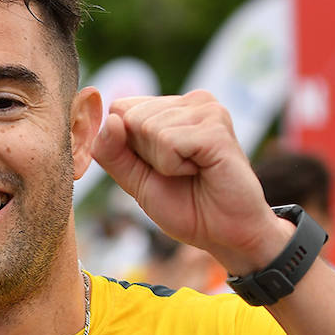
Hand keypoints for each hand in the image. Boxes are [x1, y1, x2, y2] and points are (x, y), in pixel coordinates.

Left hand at [91, 92, 289, 276]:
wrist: (225, 232)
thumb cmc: (185, 206)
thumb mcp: (135, 180)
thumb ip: (112, 153)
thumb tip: (110, 120)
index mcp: (171, 109)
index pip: (119, 109)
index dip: (126, 147)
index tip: (157, 166)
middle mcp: (190, 102)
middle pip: (129, 117)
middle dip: (144, 155)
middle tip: (178, 172)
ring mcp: (206, 110)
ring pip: (147, 127)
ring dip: (163, 163)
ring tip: (192, 171)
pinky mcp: (216, 127)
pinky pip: (168, 141)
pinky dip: (176, 167)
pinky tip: (201, 170)